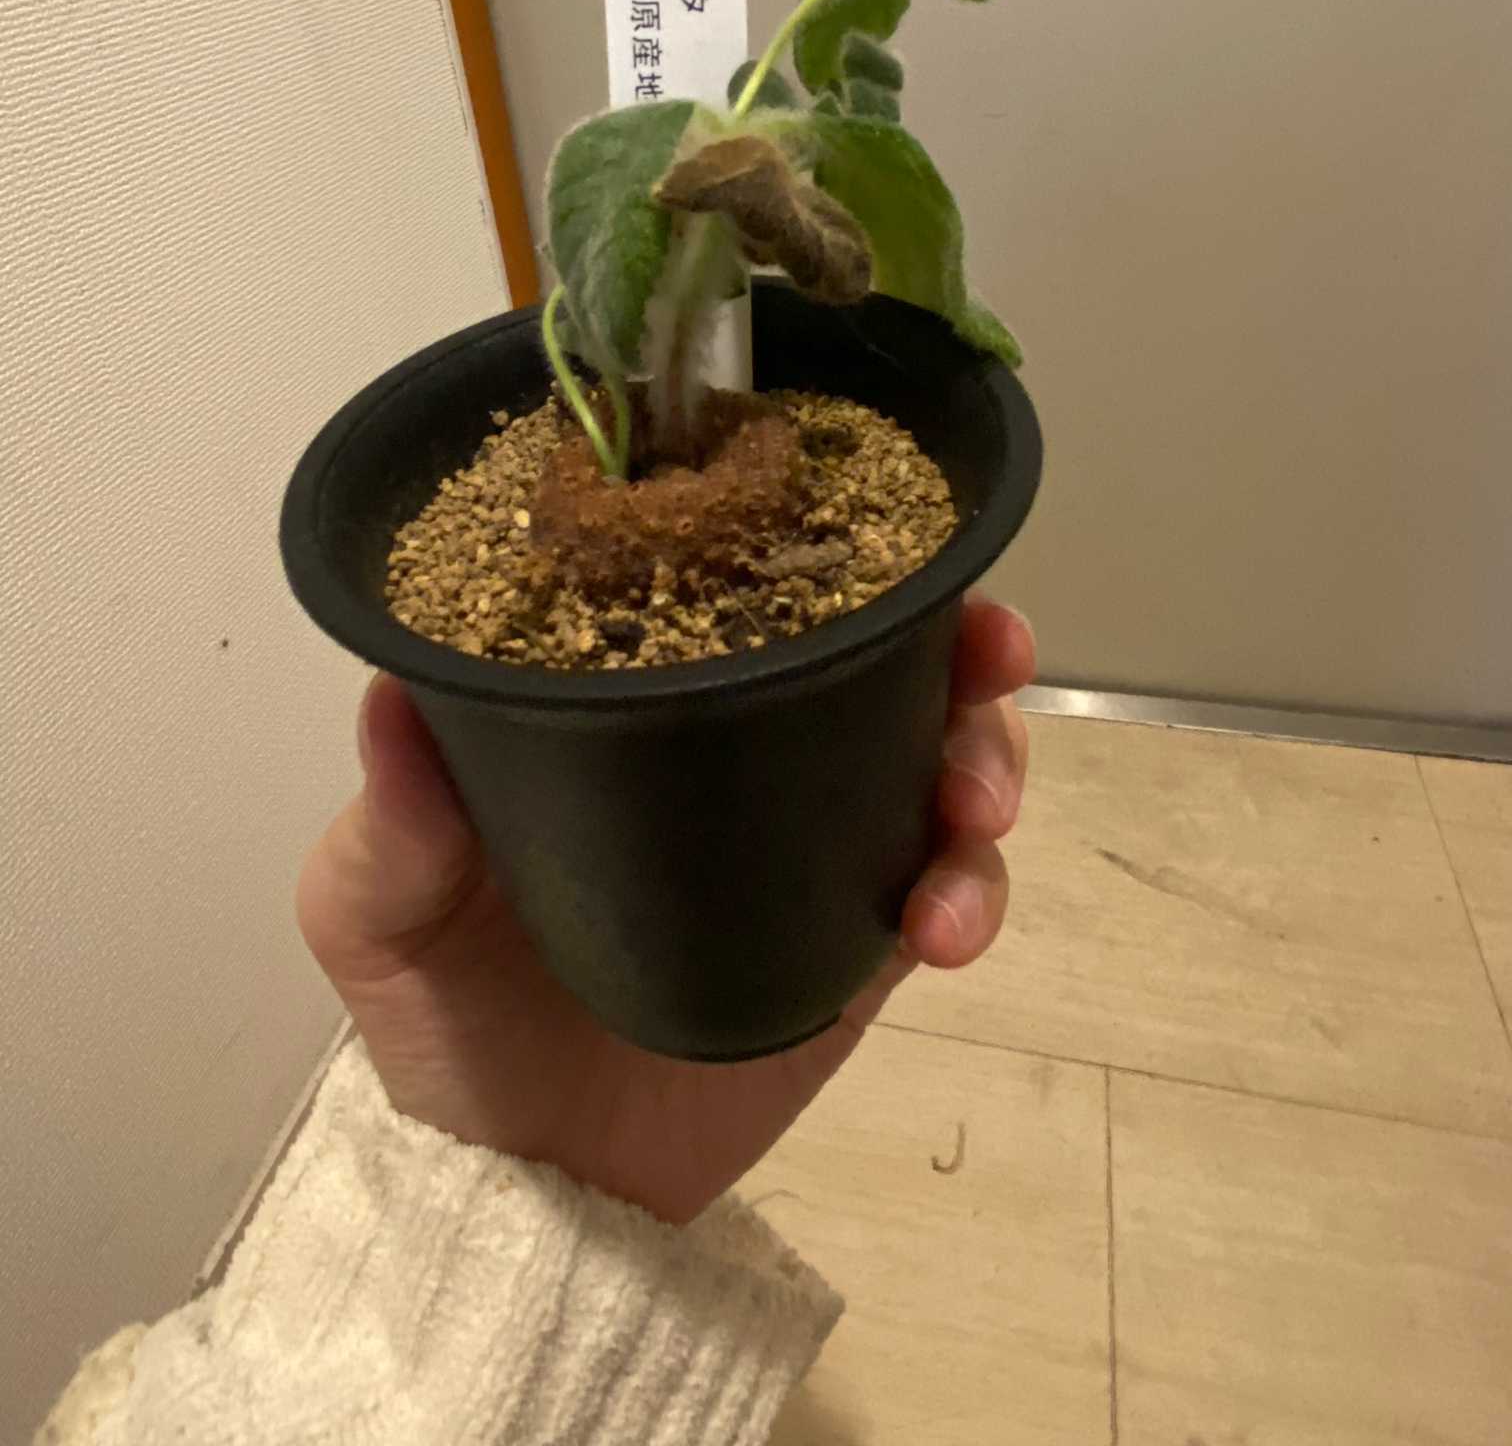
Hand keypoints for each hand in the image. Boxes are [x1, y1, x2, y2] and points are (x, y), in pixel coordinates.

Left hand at [297, 598, 1034, 1224]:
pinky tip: (942, 928)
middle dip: (959, 637)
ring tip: (973, 811)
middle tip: (987, 654)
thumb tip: (390, 693)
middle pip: (883, 652)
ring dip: (989, 755)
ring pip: (943, 752)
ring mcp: (815, 839)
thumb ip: (396, 817)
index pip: (739, 586)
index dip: (814, 541)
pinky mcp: (862, 939)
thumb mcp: (377, 910)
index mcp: (637, 701)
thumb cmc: (442, 1020)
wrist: (531, 1188)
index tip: (866, 528)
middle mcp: (739, 746)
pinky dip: (978, 889)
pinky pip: (954, 887)